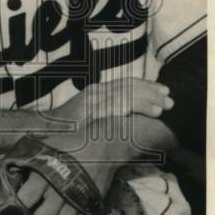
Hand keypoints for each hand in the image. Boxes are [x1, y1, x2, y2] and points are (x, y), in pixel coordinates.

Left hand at [15, 134, 121, 214]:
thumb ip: (29, 159)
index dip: (19, 206)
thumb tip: (10, 169)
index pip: (26, 199)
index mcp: (44, 174)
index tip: (15, 206)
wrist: (102, 145)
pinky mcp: (89, 205)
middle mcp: (59, 190)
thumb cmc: (71, 144)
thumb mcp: (46, 147)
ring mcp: (76, 200)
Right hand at [54, 78, 172, 127]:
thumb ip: (106, 116)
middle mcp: (96, 93)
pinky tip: (149, 112)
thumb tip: (127, 120)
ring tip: (163, 106)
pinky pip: (115, 107)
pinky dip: (134, 108)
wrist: (44, 131)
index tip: (163, 91)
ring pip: (125, 95)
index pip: (126, 84)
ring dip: (147, 100)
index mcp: (98, 92)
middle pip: (129, 87)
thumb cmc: (67, 130)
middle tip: (170, 97)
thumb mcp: (89, 119)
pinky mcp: (89, 111)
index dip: (146, 86)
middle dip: (151, 92)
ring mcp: (92, 101)